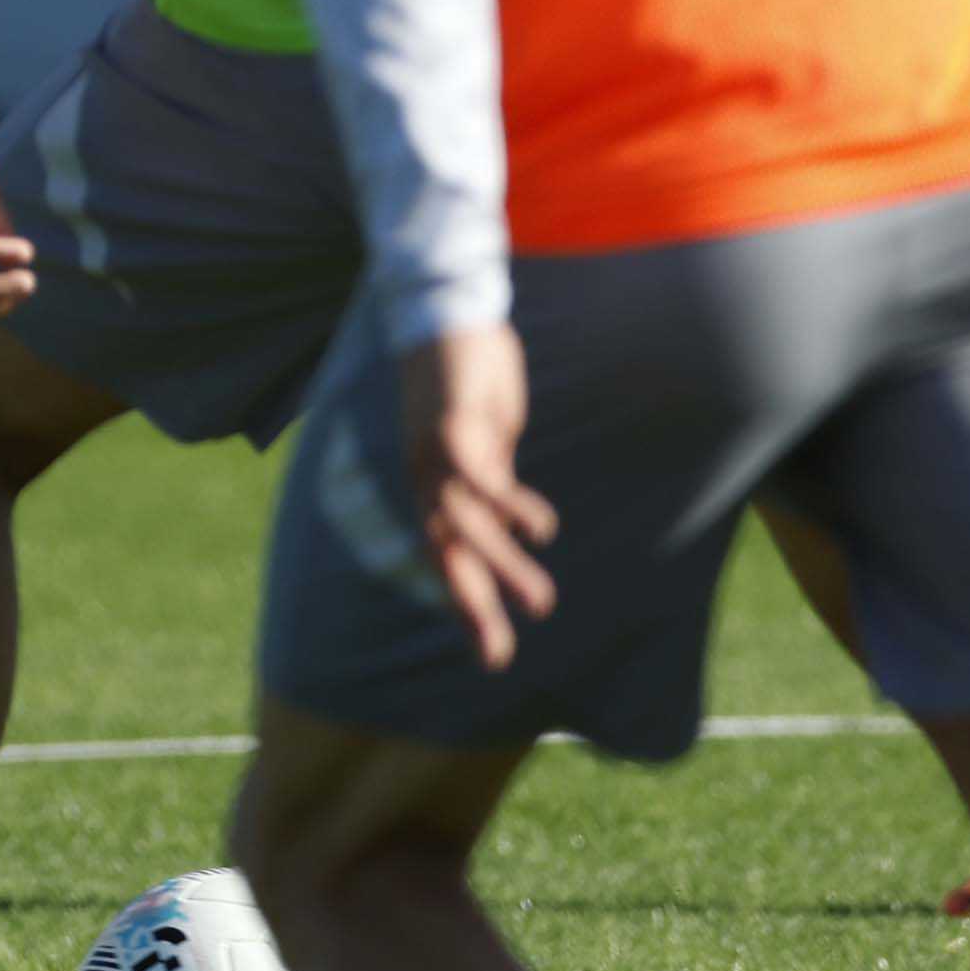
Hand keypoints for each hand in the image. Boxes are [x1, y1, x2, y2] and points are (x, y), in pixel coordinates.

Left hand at [398, 321, 559, 672]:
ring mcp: (437, 452)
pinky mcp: (458, 422)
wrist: (443, 315)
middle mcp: (426, 478)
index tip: (490, 655)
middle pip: (447, 553)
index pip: (445, 557)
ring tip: (543, 603)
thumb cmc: (465, 387)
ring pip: (467, 524)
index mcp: (432, 487)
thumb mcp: (480, 445)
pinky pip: (482, 472)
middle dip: (473, 605)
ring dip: (503, 566)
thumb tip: (506, 527)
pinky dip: (507, 503)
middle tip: (502, 655)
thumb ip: (487, 486)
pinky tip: (540, 529)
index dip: (464, 604)